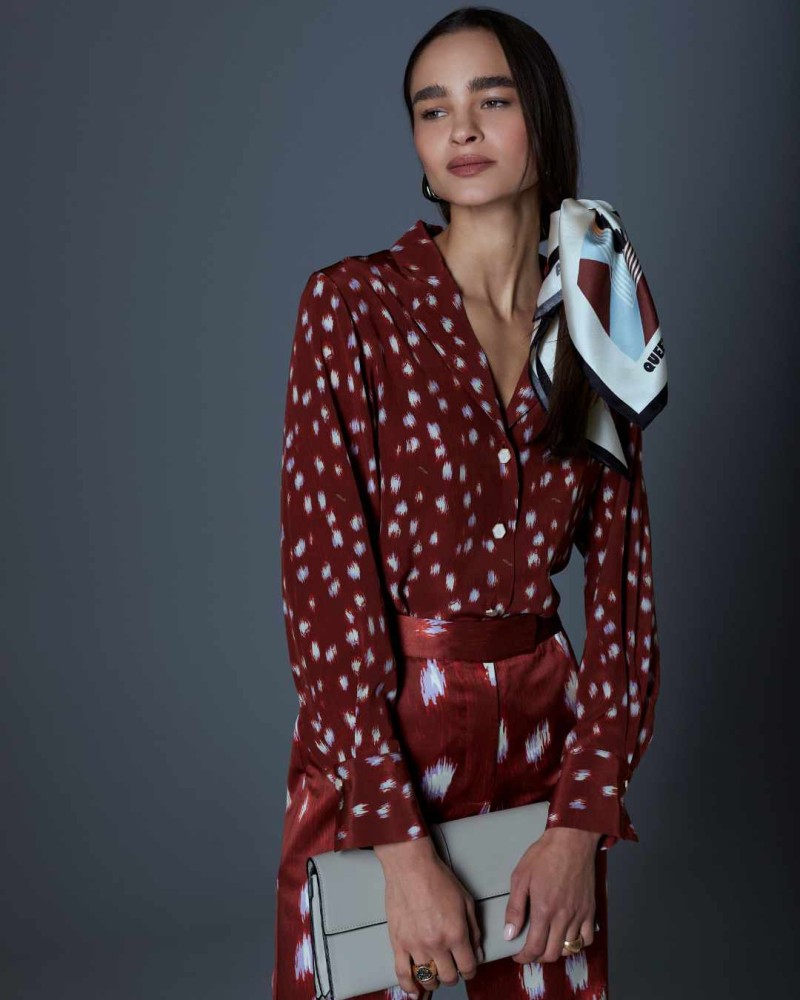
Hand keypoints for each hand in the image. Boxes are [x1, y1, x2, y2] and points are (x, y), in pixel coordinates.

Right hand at [374, 837, 482, 995]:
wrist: (410, 866)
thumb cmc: (438, 878)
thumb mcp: (465, 901)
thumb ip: (474, 929)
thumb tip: (477, 952)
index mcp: (456, 933)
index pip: (468, 967)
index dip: (471, 971)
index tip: (468, 968)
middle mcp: (437, 944)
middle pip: (448, 976)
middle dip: (453, 975)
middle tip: (452, 967)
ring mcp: (415, 945)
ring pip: (427, 978)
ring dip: (433, 980)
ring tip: (435, 973)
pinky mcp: (398, 942)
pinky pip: (402, 973)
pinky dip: (408, 986)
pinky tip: (414, 990)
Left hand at [503, 827, 599, 963]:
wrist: (572, 840)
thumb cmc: (544, 855)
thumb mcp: (520, 877)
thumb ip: (515, 908)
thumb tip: (509, 933)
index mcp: (544, 910)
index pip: (534, 948)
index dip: (524, 957)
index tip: (517, 955)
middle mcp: (563, 917)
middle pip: (552, 953)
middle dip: (538, 957)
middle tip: (530, 949)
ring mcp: (579, 915)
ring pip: (569, 948)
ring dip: (555, 950)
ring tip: (546, 942)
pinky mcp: (590, 910)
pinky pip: (587, 938)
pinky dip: (577, 943)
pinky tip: (567, 935)